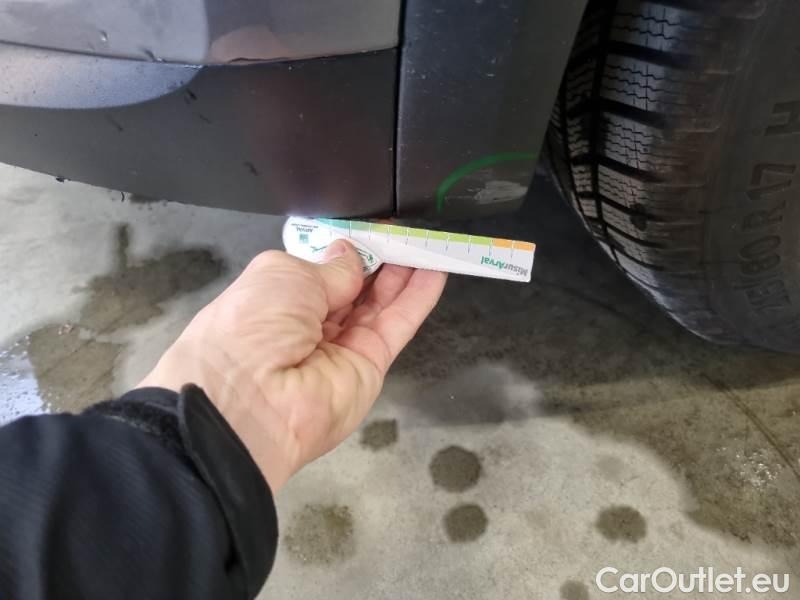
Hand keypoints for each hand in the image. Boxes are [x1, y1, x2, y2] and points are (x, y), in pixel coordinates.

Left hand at [138, 240, 446, 490]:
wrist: (252, 400)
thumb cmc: (251, 326)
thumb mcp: (284, 274)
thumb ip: (327, 265)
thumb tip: (349, 255)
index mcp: (276, 299)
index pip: (319, 270)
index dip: (345, 250)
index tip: (371, 228)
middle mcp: (307, 325)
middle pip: (354, 287)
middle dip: (379, 258)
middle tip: (405, 231)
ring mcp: (341, 347)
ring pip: (380, 304)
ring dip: (404, 272)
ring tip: (427, 241)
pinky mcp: (370, 365)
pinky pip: (397, 325)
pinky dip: (418, 297)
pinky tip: (435, 270)